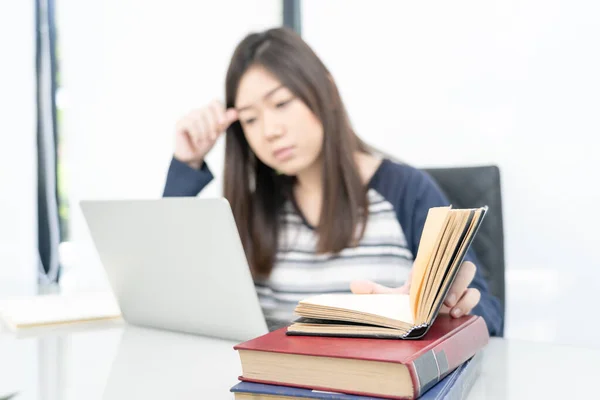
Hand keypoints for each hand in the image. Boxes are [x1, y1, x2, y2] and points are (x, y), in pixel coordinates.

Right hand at [174, 99, 237, 168]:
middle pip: (207, 109)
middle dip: (213, 124)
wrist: (193, 156)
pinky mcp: (180, 123)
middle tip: (213, 136)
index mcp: (208, 113)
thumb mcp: (218, 132)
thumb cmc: (205, 143)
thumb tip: (235, 112)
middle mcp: (197, 112)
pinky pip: (190, 123)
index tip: (223, 123)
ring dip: (204, 131)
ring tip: (204, 140)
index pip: (215, 102)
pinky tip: (197, 140)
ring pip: (198, 116)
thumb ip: (225, 122)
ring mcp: (188, 117)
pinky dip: (196, 133)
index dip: (220, 111)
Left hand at [349, 261, 480, 317]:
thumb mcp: (392, 298)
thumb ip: (375, 291)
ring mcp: (457, 290)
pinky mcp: (463, 303)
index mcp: (431, 268)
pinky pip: (473, 298)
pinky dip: (468, 304)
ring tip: (451, 308)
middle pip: (462, 266)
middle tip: (445, 298)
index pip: (444, 252)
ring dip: (465, 295)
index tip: (440, 262)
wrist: (417, 321)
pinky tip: (457, 313)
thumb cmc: (407, 304)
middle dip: (457, 281)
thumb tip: (354, 285)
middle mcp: (446, 276)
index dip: (446, 253)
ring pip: (470, 283)